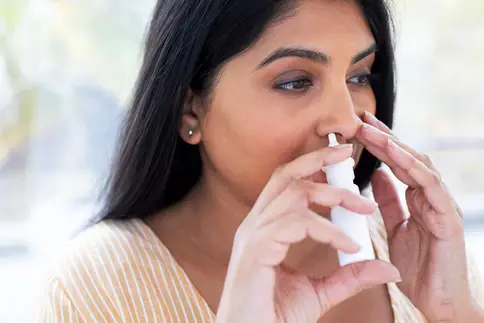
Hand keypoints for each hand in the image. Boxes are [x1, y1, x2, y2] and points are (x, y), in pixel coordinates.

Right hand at [215, 146, 400, 322]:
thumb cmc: (275, 317)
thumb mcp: (320, 293)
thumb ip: (349, 276)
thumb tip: (384, 266)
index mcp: (264, 229)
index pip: (285, 184)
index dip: (312, 166)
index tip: (342, 161)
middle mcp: (255, 225)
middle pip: (285, 175)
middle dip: (317, 159)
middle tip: (349, 153)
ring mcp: (252, 235)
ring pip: (293, 195)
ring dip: (332, 195)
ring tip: (364, 207)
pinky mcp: (256, 249)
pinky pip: (297, 223)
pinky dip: (328, 230)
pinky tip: (350, 245)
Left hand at [357, 112, 473, 322]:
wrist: (440, 302)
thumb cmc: (419, 267)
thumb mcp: (396, 227)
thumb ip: (389, 201)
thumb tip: (376, 174)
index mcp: (418, 197)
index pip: (397, 163)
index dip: (379, 143)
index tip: (357, 128)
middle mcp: (431, 195)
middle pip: (406, 157)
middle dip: (383, 136)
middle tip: (360, 118)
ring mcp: (440, 204)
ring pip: (418, 165)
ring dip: (393, 145)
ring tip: (370, 129)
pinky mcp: (447, 217)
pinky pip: (430, 185)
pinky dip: (412, 167)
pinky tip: (394, 153)